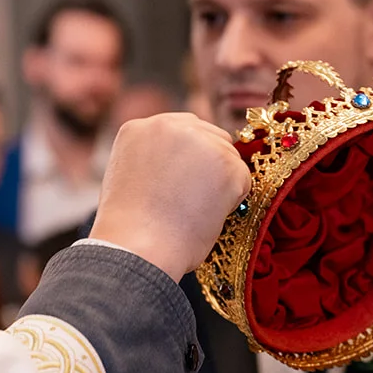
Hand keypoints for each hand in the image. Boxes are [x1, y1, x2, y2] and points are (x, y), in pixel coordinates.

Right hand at [90, 113, 250, 281]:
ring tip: (193, 210)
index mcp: (139, 127)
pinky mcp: (226, 162)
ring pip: (228, 156)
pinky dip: (232, 200)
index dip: (187, 157)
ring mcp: (199, 139)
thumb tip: (187, 164)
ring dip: (220, 182)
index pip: (181, 128)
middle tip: (194, 198)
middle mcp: (168, 124)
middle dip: (208, 163)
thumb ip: (155, 158)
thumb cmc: (131, 226)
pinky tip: (206, 215)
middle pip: (209, 134)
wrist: (136, 248)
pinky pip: (242, 179)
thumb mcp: (130, 175)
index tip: (184, 180)